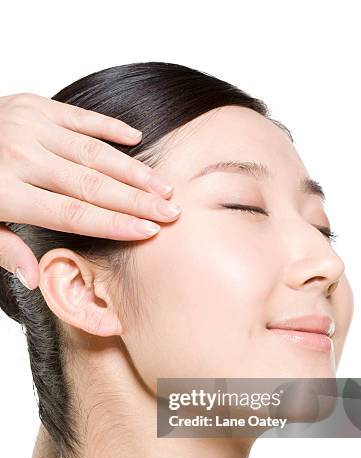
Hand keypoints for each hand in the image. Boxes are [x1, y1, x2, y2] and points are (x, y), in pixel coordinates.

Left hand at [0, 92, 180, 289]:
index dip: (115, 223)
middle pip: (92, 184)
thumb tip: (36, 279)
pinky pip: (80, 116)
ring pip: (93, 152)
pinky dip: (110, 127)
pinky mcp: (33, 103)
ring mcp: (28, 125)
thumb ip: (5, 250)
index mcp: (5, 192)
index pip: (74, 214)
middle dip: (136, 200)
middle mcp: (20, 157)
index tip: (148, 231)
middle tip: (171, 211)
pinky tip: (136, 139)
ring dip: (133, 169)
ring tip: (163, 185)